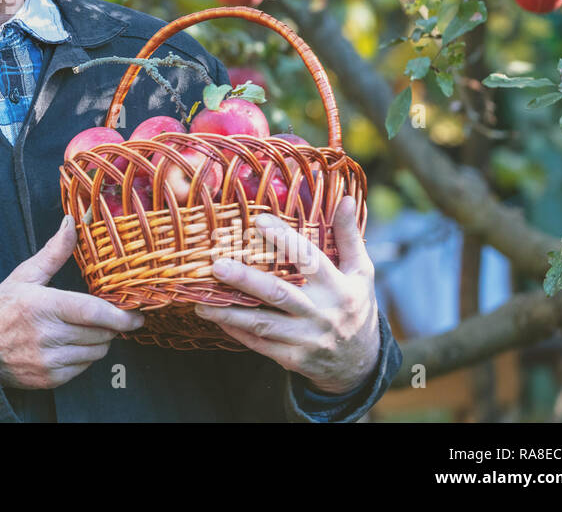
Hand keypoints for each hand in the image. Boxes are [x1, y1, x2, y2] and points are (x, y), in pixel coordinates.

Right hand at [0, 215, 144, 389]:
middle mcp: (47, 335)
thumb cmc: (3, 306)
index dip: (120, 315)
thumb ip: (54, 252)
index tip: (137, 315)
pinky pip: (83, 368)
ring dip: (99, 341)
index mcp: (43, 305)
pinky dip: (84, 357)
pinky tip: (70, 345)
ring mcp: (48, 360)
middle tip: (106, 317)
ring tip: (84, 329)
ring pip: (96, 353)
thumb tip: (71, 222)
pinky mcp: (49, 379)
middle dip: (110, 325)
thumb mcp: (26, 275)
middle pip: (101, 333)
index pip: (92, 311)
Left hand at [194, 197, 380, 395]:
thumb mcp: (361, 272)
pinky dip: (234, 330)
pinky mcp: (292, 358)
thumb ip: (349, 236)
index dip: (284, 239)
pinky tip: (214, 316)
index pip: (309, 259)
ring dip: (229, 312)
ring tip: (200, 301)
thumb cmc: (355, 305)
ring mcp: (305, 338)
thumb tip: (345, 199)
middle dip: (246, 280)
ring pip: (262, 324)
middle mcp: (321, 313)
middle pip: (279, 294)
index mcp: (339, 288)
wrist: (360, 362)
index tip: (257, 220)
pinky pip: (259, 344)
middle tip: (217, 265)